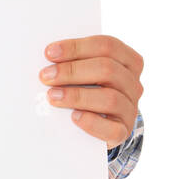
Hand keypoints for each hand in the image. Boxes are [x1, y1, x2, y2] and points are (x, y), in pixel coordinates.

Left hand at [39, 35, 143, 149]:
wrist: (97, 126)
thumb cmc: (86, 91)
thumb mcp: (85, 73)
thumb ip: (74, 62)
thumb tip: (48, 57)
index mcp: (127, 61)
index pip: (107, 45)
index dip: (77, 47)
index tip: (49, 53)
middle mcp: (132, 84)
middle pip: (107, 69)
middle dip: (72, 71)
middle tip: (45, 76)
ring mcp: (130, 109)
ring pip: (110, 98)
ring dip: (77, 96)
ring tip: (52, 96)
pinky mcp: (122, 132)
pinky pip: (112, 129)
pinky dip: (92, 122)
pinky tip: (74, 117)